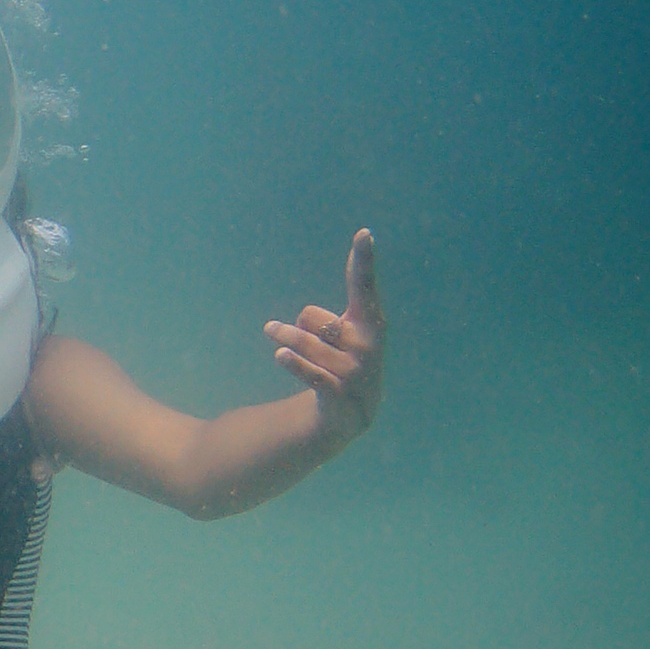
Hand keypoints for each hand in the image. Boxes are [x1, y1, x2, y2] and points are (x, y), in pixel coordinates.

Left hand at [266, 228, 384, 447]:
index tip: (364, 233)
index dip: (363, 261)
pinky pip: (309, 372)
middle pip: (313, 317)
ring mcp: (356, 372)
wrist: (351, 415)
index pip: (364, 287)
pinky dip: (293, 363)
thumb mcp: (339, 337)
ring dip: (287, 340)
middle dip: (302, 324)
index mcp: (371, 324)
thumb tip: (297, 320)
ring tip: (278, 342)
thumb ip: (322, 320)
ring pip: (304, 343)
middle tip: (304, 336)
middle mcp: (368, 345)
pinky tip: (280, 354)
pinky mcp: (340, 395)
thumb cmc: (341, 362)